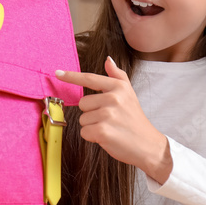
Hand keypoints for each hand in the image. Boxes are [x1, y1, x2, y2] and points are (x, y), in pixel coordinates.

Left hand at [55, 57, 172, 183]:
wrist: (148, 144)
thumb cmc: (135, 119)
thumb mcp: (129, 94)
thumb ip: (117, 76)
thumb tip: (108, 60)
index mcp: (118, 87)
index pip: (90, 78)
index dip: (72, 76)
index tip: (57, 73)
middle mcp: (113, 98)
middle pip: (82, 103)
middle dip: (91, 113)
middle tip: (109, 119)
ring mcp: (108, 115)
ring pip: (82, 119)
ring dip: (92, 126)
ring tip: (110, 127)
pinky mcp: (103, 132)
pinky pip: (84, 132)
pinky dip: (92, 137)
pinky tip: (107, 137)